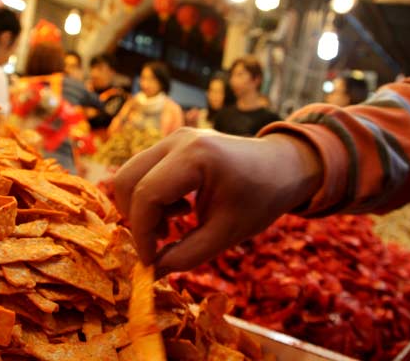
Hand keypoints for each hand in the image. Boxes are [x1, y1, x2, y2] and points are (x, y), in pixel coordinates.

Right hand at [114, 128, 322, 276]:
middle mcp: (179, 140)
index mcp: (196, 157)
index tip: (151, 261)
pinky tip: (181, 208)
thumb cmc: (261, 199)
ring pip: (131, 174)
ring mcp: (174, 137)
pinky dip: (151, 195)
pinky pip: (145, 170)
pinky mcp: (174, 143)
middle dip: (135, 218)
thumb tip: (150, 272)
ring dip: (142, 207)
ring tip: (173, 225)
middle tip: (160, 242)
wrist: (283, 166)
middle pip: (127, 180)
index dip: (142, 234)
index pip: (147, 196)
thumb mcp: (226, 234)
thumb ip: (186, 255)